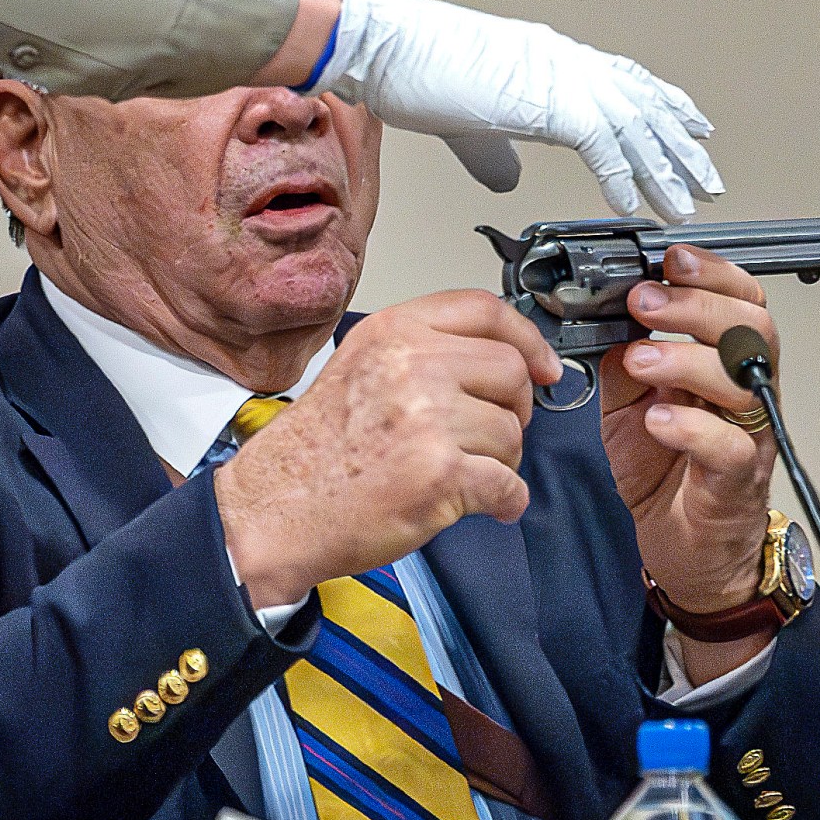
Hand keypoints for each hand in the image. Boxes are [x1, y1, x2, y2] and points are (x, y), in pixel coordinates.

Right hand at [216, 291, 561, 607]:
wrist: (276, 508)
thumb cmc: (314, 449)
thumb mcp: (358, 366)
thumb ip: (422, 351)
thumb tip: (502, 360)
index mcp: (392, 332)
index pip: (485, 311)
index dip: (527, 339)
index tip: (543, 366)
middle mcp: (411, 365)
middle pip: (512, 372)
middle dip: (512, 411)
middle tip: (486, 436)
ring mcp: (427, 418)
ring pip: (513, 433)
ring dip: (500, 461)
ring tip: (461, 473)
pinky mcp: (440, 474)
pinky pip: (508, 485)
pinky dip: (503, 503)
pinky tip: (480, 505)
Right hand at [304, 0, 721, 220]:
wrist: (386, 46)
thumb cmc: (410, 69)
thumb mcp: (464, 116)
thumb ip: (495, 150)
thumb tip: (509, 177)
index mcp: (548, 56)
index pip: (624, 80)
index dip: (663, 106)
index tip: (690, 127)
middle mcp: (565, 60)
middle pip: (643, 103)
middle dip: (679, 145)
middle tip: (706, 177)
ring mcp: (559, 77)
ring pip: (634, 126)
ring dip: (663, 169)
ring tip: (686, 202)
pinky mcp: (546, 100)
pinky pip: (602, 146)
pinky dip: (622, 178)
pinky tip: (633, 205)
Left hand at [601, 247, 778, 626]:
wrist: (681, 545)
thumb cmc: (664, 470)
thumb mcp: (627, 401)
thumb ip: (621, 358)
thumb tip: (597, 316)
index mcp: (719, 364)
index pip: (738, 302)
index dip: (712, 274)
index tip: (670, 258)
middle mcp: (742, 393)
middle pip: (750, 331)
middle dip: (697, 306)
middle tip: (645, 302)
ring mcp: (745, 436)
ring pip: (744, 383)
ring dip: (687, 360)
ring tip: (642, 360)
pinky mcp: (734, 481)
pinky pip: (729, 447)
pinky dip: (692, 427)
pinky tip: (660, 419)